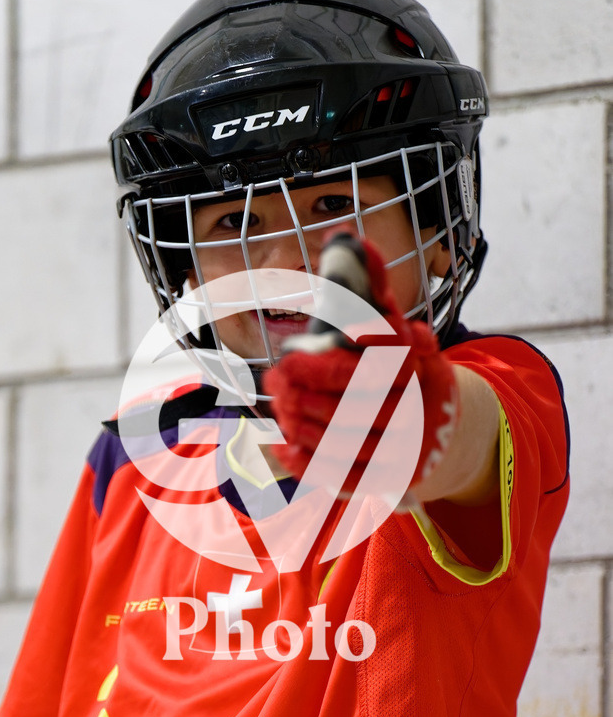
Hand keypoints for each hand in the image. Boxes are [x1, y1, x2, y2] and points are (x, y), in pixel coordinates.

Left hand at [261, 235, 458, 496]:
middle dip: (309, 390)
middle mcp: (413, 406)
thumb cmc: (405, 367)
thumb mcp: (396, 324)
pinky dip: (308, 463)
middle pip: (355, 402)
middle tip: (276, 376)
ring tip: (277, 407)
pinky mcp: (387, 478)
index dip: (330, 361)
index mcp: (415, 364)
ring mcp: (402, 447)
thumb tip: (347, 238)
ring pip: (346, 440)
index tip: (290, 355)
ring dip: (304, 424)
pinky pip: (343, 476)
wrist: (441, 426)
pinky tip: (280, 446)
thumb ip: (372, 287)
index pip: (375, 360)